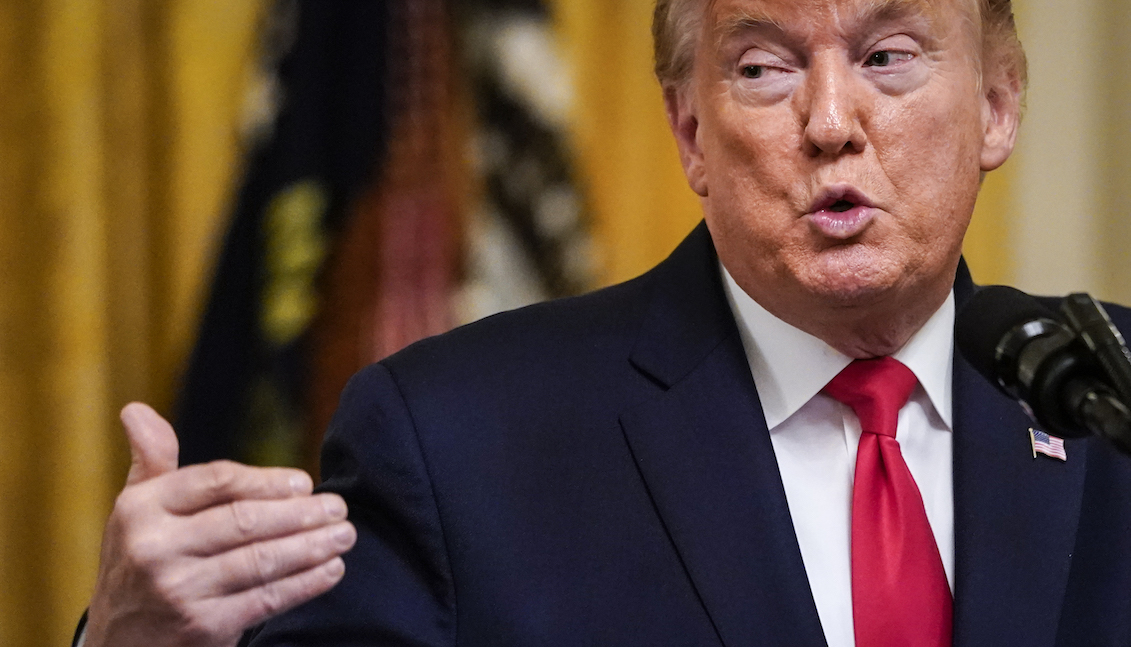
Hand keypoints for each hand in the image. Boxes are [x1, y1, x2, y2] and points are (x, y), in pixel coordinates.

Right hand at [83, 403, 356, 646]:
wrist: (120, 644)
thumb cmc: (138, 564)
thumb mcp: (134, 512)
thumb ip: (151, 461)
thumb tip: (137, 409)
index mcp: (140, 509)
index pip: (216, 482)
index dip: (267, 480)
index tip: (305, 482)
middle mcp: (155, 548)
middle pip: (244, 520)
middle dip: (301, 513)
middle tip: (339, 507)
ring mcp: (178, 590)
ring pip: (261, 560)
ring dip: (312, 546)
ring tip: (344, 535)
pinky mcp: (203, 627)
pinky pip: (266, 599)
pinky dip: (305, 583)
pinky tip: (331, 570)